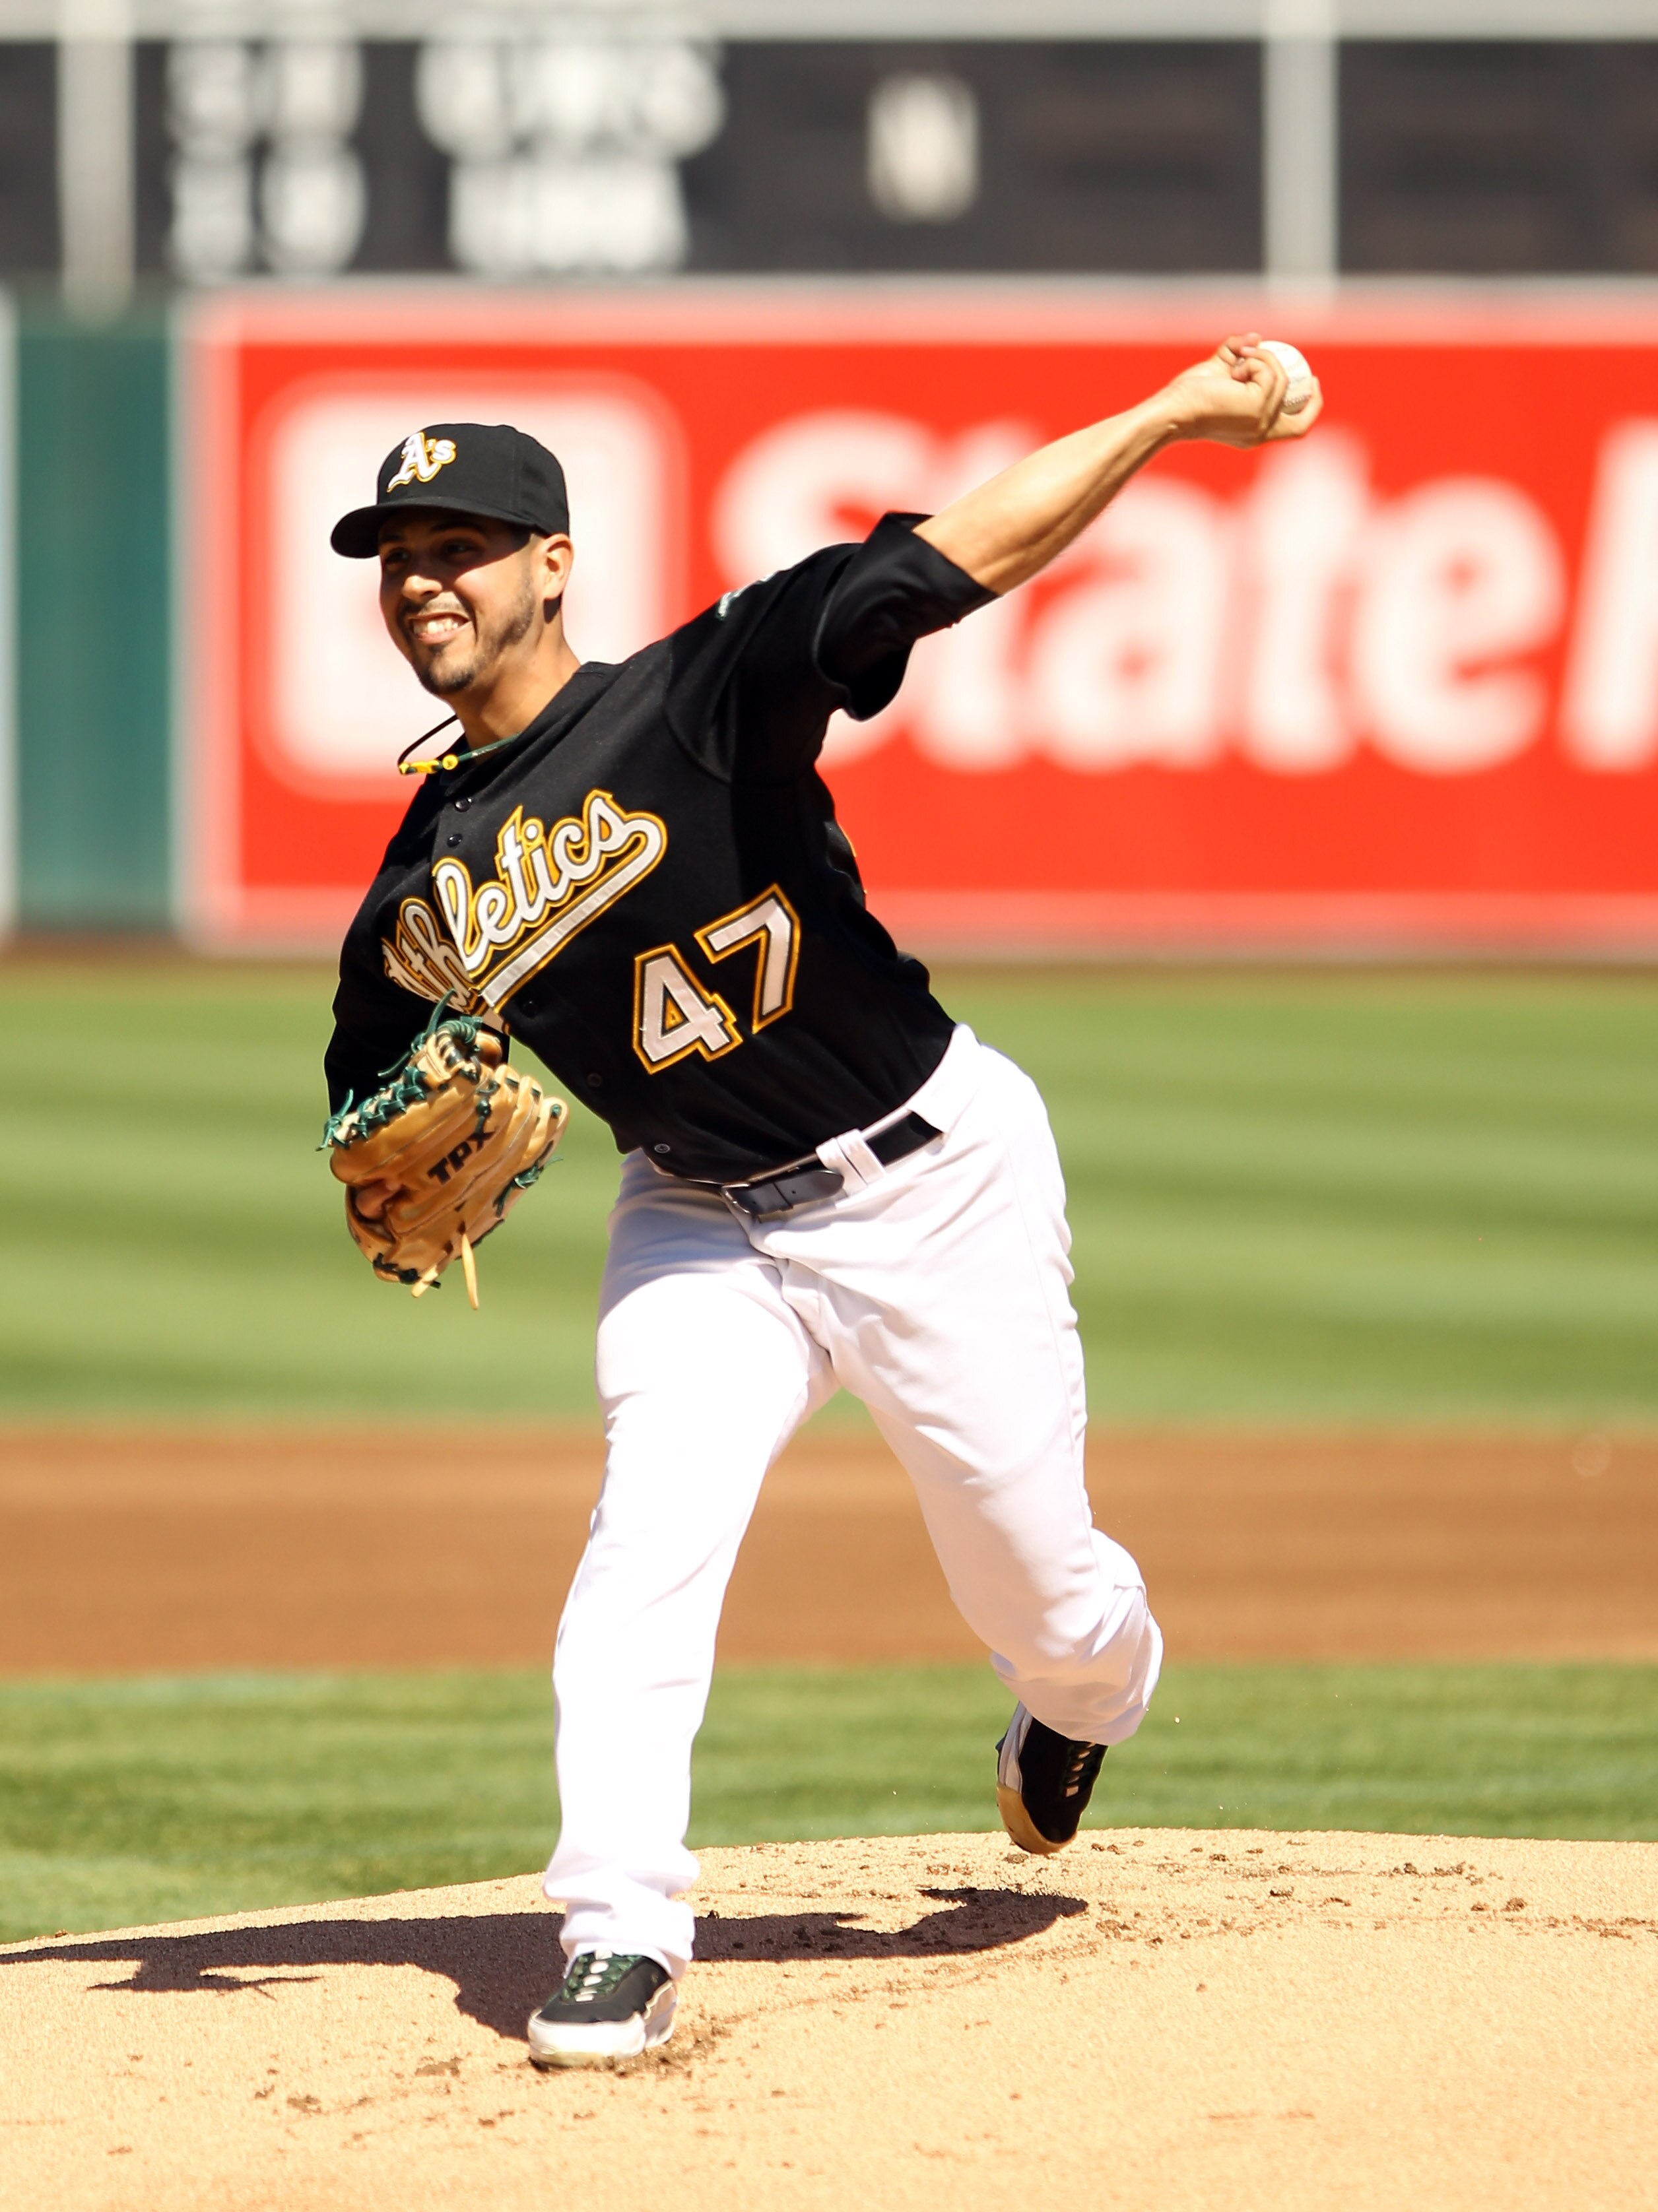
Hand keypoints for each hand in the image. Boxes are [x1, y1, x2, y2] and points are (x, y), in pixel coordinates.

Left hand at [1159, 333, 1323, 446]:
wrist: (1172, 410)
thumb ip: (1238, 354)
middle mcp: (1260, 434)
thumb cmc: (1187, 396)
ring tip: (1238, 358)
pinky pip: (1269, 371)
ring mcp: (1261, 422)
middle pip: (1301, 423)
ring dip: (1262, 359)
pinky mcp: (1257, 407)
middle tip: (1312, 375)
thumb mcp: (1220, 371)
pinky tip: (1234, 367)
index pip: (1292, 430)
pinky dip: (1254, 360)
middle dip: (1314, 400)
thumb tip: (1257, 337)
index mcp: (1254, 433)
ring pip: (1280, 379)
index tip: (1311, 384)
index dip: (1309, 409)